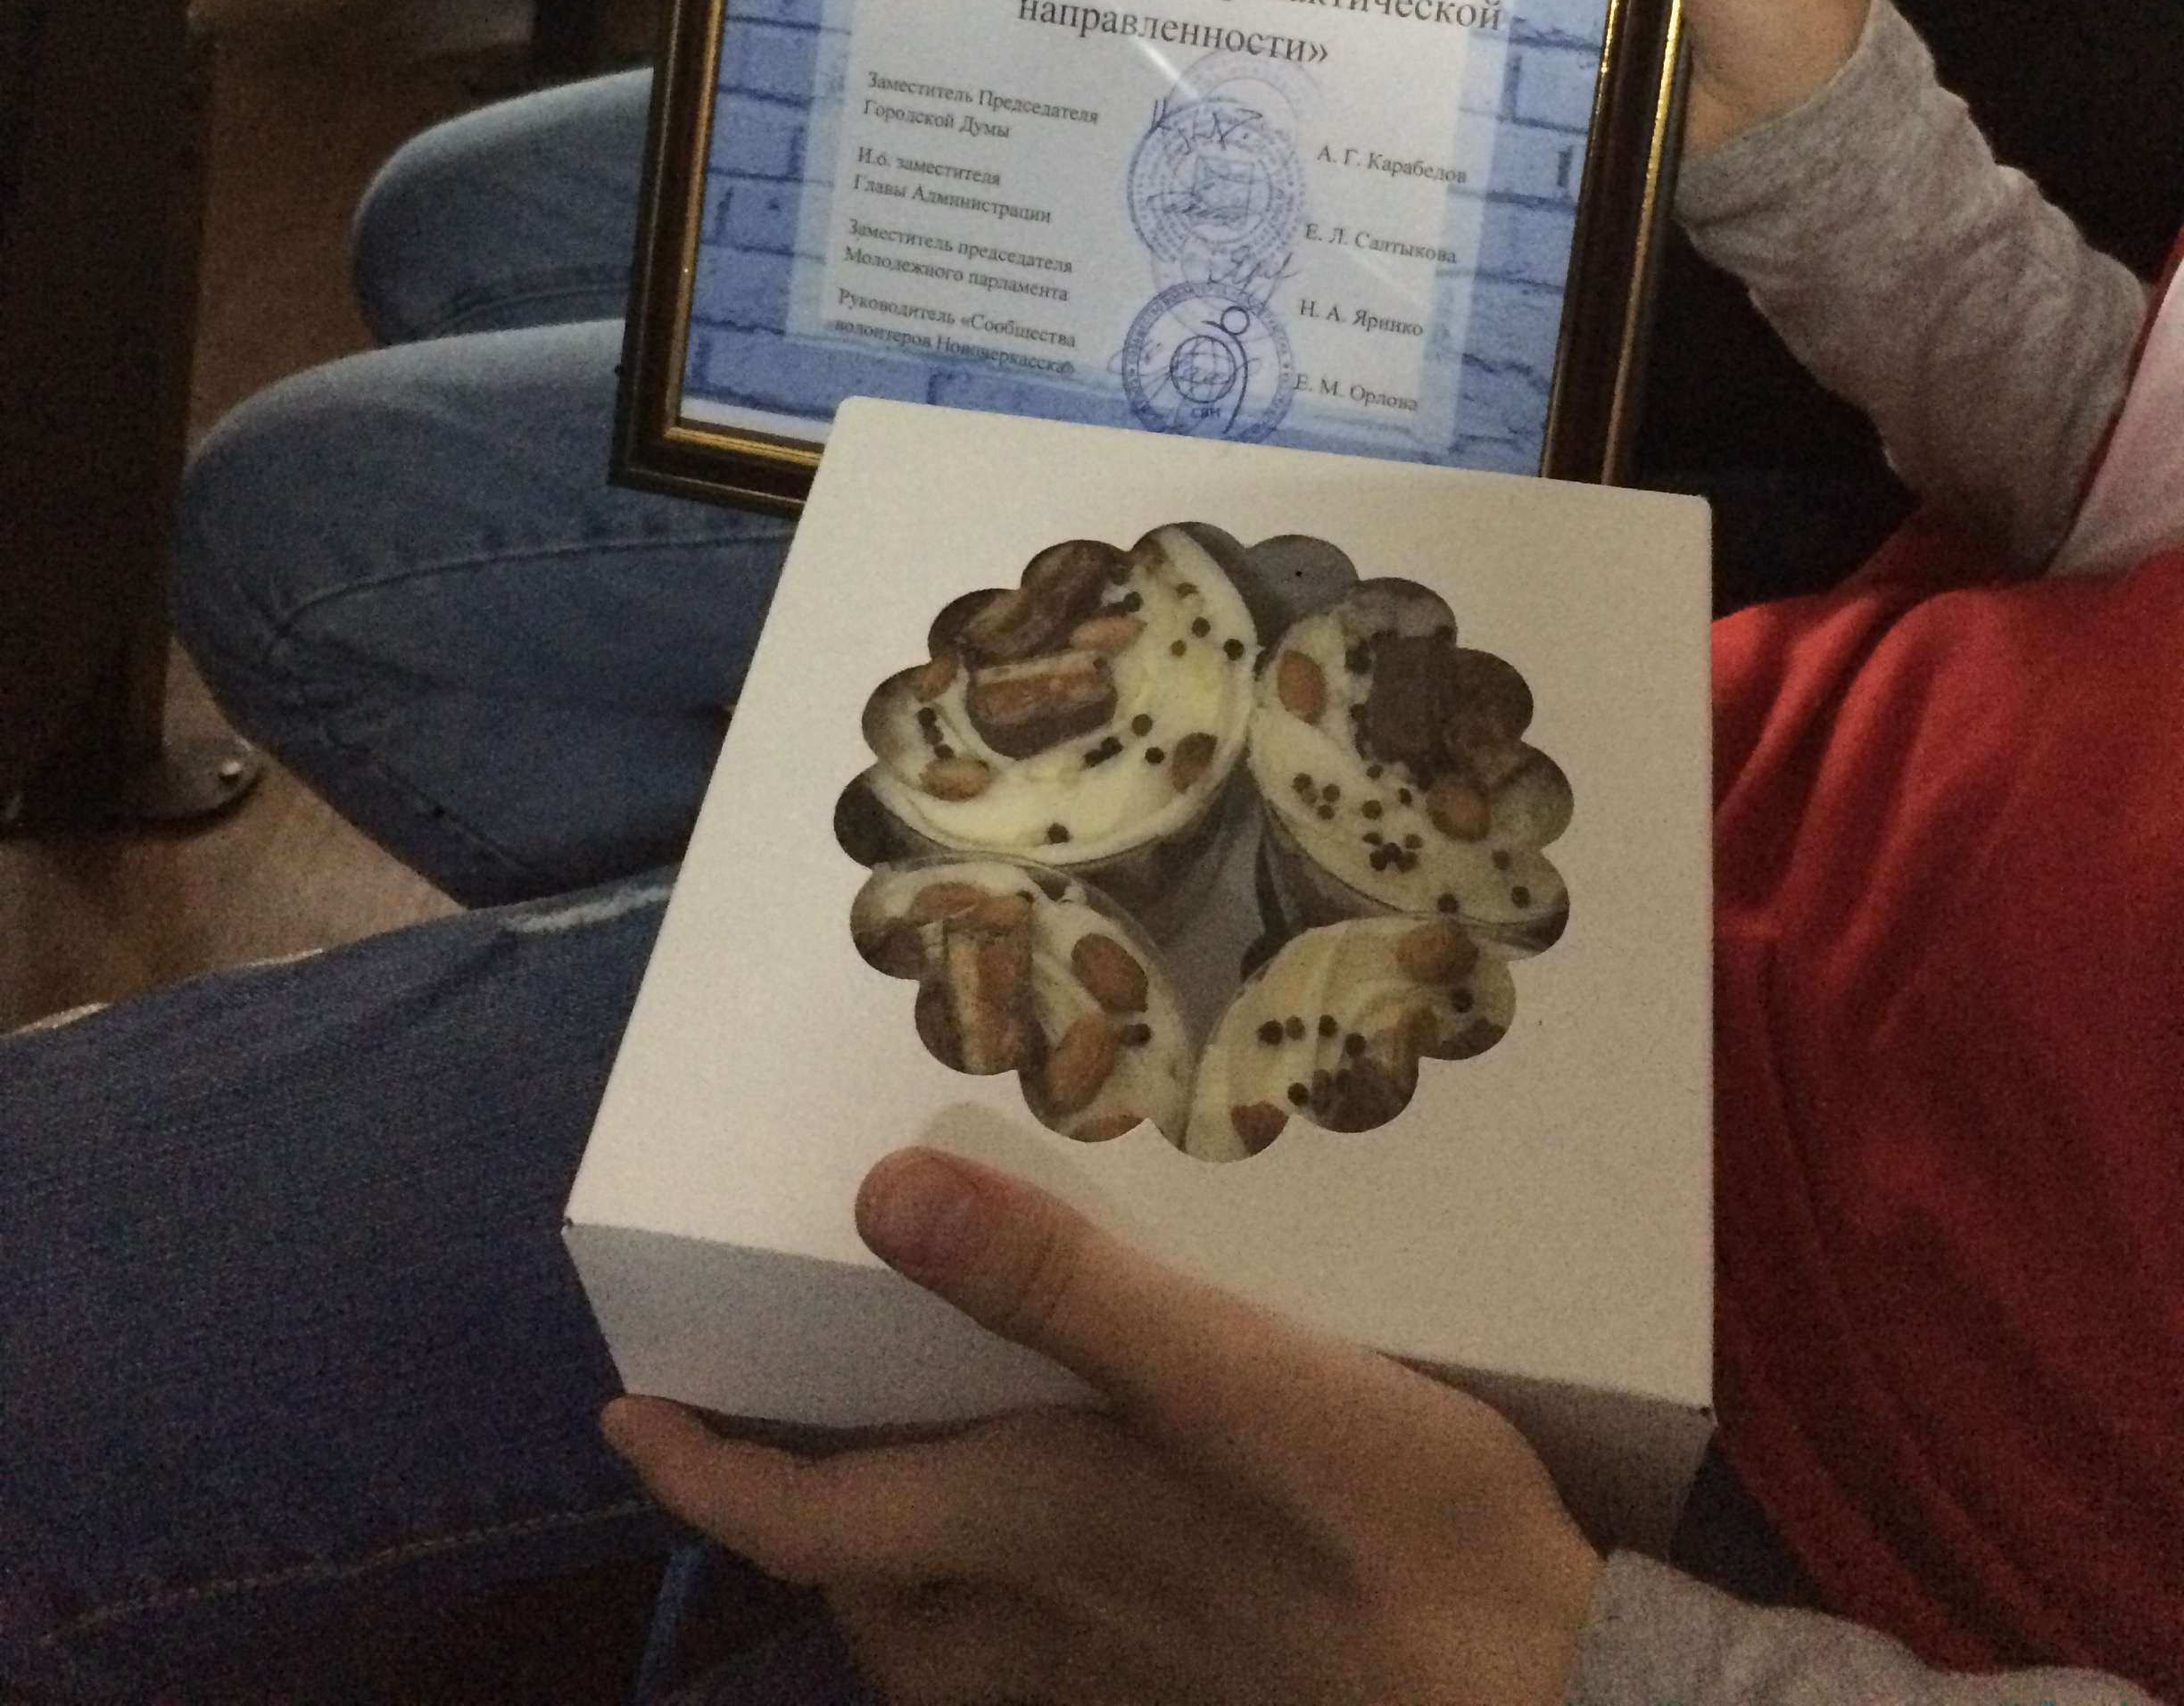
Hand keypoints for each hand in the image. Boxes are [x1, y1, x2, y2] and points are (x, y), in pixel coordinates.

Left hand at [603, 1146, 1600, 1705]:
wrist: (1535, 1700)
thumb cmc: (1380, 1524)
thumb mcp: (1224, 1371)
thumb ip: (1057, 1286)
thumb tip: (881, 1198)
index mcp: (1027, 1527)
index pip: (804, 1518)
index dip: (700, 1472)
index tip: (626, 1418)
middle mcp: (1042, 1625)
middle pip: (868, 1601)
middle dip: (807, 1528)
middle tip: (798, 1432)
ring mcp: (1120, 1684)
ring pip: (949, 1650)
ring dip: (904, 1576)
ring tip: (923, 1483)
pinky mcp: (1194, 1699)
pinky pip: (1046, 1672)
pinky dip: (1012, 1616)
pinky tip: (1088, 1551)